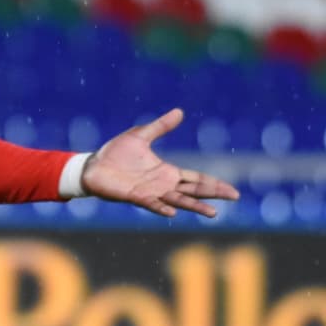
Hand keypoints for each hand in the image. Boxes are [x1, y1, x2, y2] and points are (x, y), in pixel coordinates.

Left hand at [82, 109, 239, 218]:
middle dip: (213, 194)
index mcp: (166, 171)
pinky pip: (151, 203)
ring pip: (178, 200)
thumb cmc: (115, 153)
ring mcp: (150, 192)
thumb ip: (160, 126)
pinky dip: (162, 207)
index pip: (196, 178)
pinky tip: (173, 211)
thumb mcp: (140, 135)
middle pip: (194, 191)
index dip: (213, 183)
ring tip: (213, 214)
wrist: (92, 165)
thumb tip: (180, 111)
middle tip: (234, 197)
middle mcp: (162, 184)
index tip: (232, 190)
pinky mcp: (135, 196)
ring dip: (195, 207)